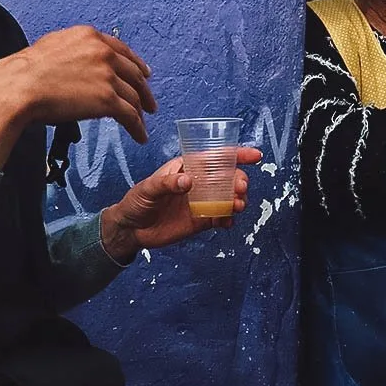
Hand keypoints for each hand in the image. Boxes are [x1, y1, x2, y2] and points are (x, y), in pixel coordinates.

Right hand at [13, 26, 156, 145]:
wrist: (20, 86)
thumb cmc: (27, 71)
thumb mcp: (54, 46)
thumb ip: (75, 51)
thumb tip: (78, 61)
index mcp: (91, 37)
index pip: (122, 51)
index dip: (136, 65)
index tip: (143, 74)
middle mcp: (104, 53)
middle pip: (134, 74)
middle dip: (144, 91)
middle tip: (149, 103)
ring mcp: (108, 76)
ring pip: (134, 96)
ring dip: (140, 112)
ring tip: (142, 124)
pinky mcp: (107, 99)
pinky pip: (130, 115)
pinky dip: (137, 127)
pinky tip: (139, 135)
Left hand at [100, 148, 262, 259]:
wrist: (131, 230)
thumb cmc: (136, 202)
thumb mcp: (147, 189)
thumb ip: (167, 184)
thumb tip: (189, 182)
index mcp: (187, 168)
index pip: (215, 157)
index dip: (236, 155)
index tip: (254, 156)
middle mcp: (198, 183)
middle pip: (227, 177)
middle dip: (239, 180)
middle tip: (239, 188)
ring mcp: (201, 202)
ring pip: (228, 198)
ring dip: (237, 200)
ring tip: (237, 205)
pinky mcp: (201, 221)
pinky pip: (221, 218)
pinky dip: (228, 219)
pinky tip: (227, 222)